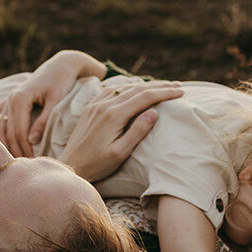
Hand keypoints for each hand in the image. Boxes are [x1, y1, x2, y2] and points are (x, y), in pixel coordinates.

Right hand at [0, 51, 101, 156]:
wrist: (60, 66)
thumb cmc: (62, 83)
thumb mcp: (55, 101)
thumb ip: (43, 121)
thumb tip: (32, 141)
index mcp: (21, 98)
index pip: (19, 132)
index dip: (25, 149)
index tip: (32, 162)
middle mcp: (10, 99)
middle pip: (8, 132)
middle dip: (15, 150)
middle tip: (24, 166)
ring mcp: (7, 99)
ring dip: (5, 144)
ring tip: (14, 159)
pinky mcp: (8, 100)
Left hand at [55, 82, 182, 181]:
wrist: (71, 166)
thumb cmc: (97, 164)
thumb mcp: (120, 152)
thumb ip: (137, 131)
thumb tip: (154, 112)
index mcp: (113, 115)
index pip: (145, 97)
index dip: (165, 93)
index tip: (181, 92)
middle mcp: (104, 105)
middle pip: (137, 89)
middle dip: (159, 86)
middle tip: (178, 86)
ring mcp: (96, 105)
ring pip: (124, 87)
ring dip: (144, 85)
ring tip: (161, 86)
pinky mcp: (90, 108)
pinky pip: (111, 90)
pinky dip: (126, 87)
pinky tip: (133, 88)